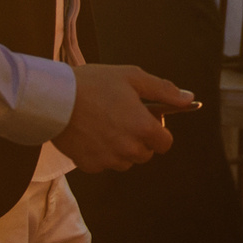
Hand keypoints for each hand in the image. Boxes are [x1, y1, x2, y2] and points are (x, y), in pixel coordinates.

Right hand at [55, 64, 194, 171]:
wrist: (53, 97)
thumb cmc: (94, 83)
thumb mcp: (133, 77)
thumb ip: (165, 90)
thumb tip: (190, 99)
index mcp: (143, 127)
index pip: (165, 143)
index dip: (159, 130)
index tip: (148, 118)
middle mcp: (128, 149)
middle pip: (146, 153)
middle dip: (141, 139)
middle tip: (124, 118)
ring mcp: (108, 159)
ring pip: (125, 161)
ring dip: (122, 148)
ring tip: (105, 124)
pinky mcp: (89, 165)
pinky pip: (104, 164)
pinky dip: (102, 152)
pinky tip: (91, 133)